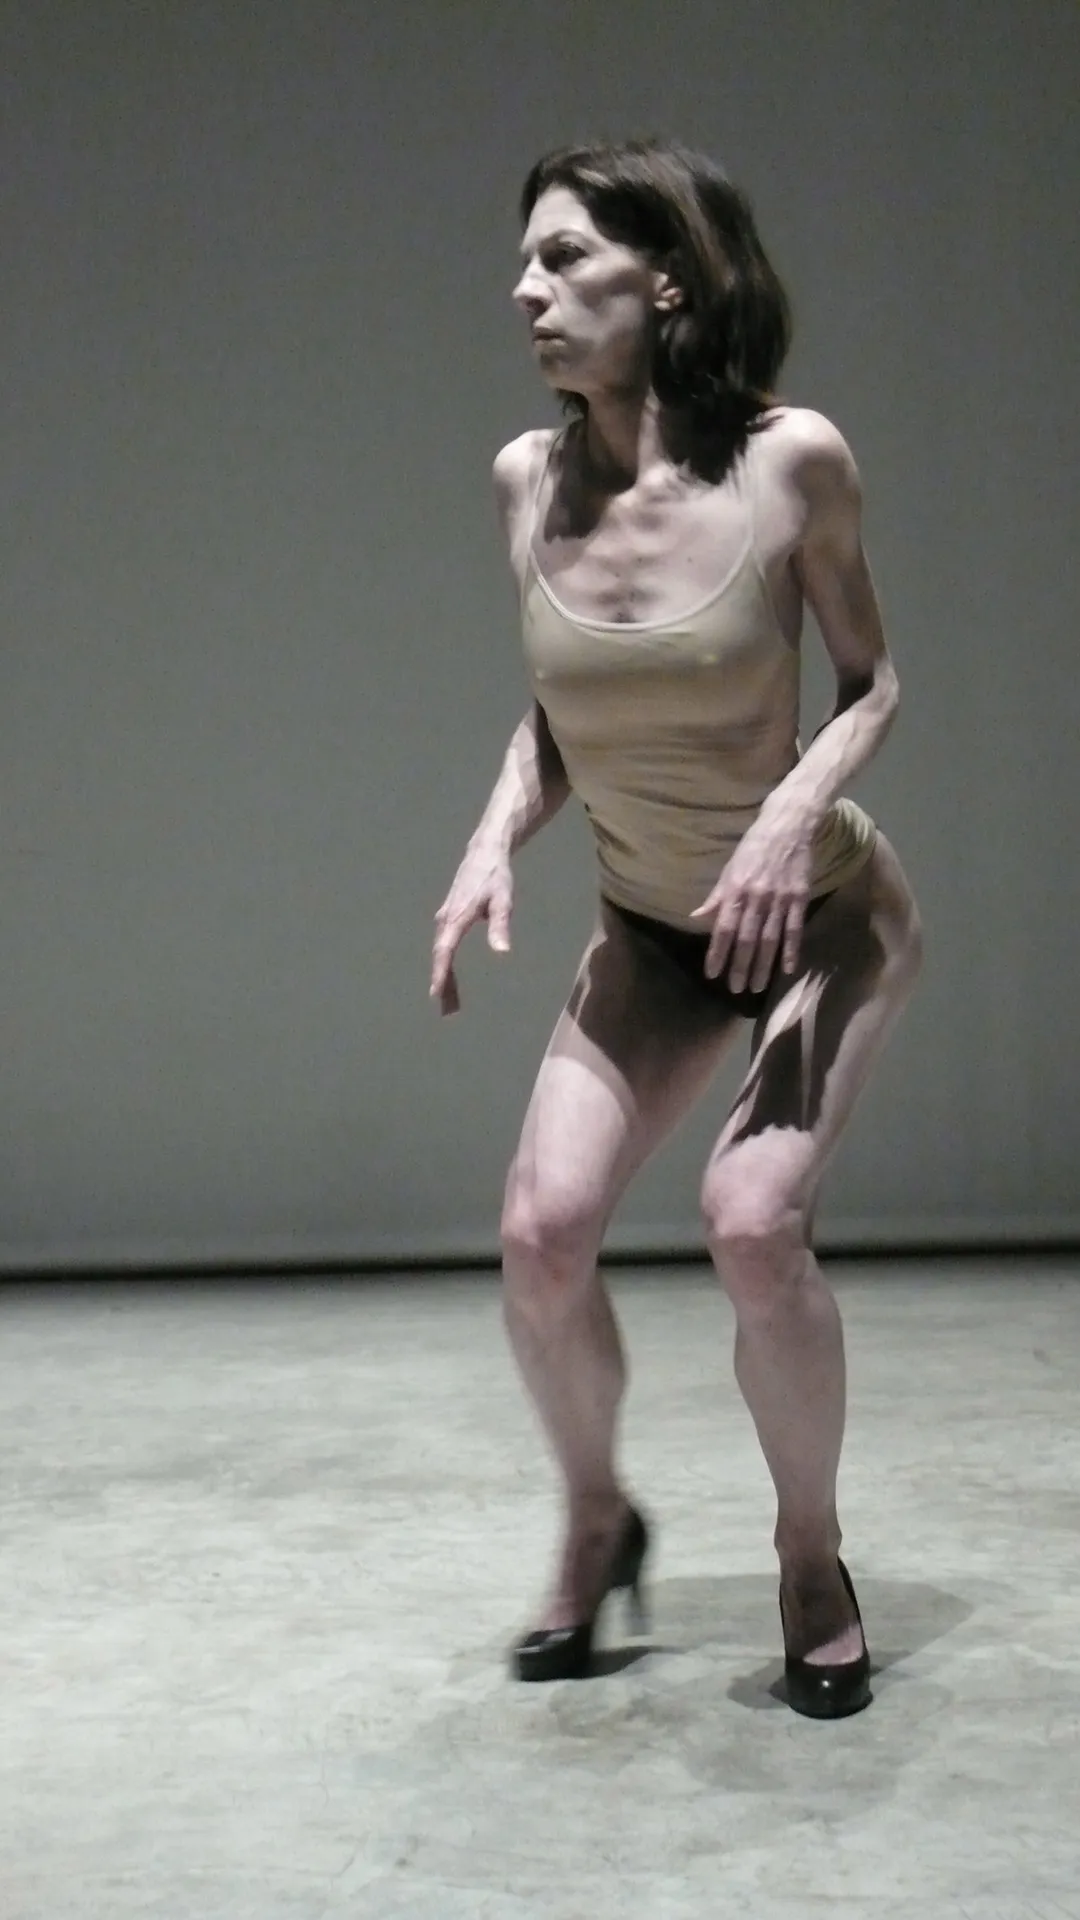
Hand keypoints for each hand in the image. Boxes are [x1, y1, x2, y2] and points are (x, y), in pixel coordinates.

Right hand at [430, 840, 512, 1016]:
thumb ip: (500, 926)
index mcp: (457, 917)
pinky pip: (443, 945)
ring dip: (444, 976)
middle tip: (447, 1011)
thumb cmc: (496, 876)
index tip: (436, 993)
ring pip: (440, 952)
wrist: (484, 852)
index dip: (440, 973)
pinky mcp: (448, 917)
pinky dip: (445, 964)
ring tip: (449, 1003)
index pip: (444, 950)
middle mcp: (445, 919)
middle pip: (440, 956)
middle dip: (442, 984)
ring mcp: (445, 918)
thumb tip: (502, 952)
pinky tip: (451, 978)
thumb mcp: (503, 900)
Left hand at [689, 813, 813, 992]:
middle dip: (740, 966)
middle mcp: (756, 897)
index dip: (717, 953)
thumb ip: (716, 897)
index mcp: (735, 890)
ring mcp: (780, 898)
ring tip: (756, 987)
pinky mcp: (800, 897)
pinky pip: (794, 929)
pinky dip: (791, 950)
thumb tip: (695, 917)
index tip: (712, 974)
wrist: (788, 825)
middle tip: (736, 990)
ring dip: (763, 965)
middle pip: (746, 939)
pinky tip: (787, 969)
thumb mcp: (729, 869)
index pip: (723, 928)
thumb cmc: (754, 848)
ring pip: (769, 939)